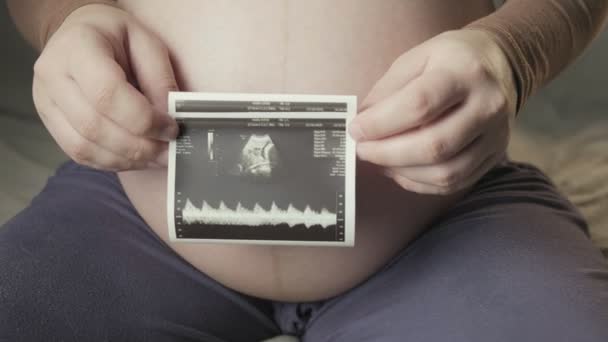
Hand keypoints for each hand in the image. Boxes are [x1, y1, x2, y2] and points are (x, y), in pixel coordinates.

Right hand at [32, 4, 178, 170]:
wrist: (80, 36)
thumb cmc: (116, 36)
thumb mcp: (146, 42)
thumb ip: (160, 79)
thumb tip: (170, 118)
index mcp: (77, 47)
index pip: (107, 93)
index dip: (143, 119)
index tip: (172, 128)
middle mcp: (52, 75)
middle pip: (94, 126)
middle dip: (139, 146)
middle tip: (169, 152)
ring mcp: (46, 102)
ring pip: (84, 147)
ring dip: (127, 159)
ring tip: (157, 157)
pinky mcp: (50, 122)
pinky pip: (80, 153)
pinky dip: (112, 162)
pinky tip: (137, 158)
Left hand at [349, 29, 517, 194]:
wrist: (500, 63)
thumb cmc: (449, 60)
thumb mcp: (415, 58)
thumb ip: (387, 91)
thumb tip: (361, 125)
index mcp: (464, 72)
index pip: (419, 105)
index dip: (381, 124)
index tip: (356, 129)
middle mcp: (487, 105)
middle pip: (433, 145)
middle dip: (387, 154)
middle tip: (362, 150)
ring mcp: (496, 135)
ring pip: (445, 172)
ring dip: (402, 172)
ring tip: (379, 161)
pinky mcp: (495, 155)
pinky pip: (454, 182)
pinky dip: (420, 182)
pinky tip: (401, 170)